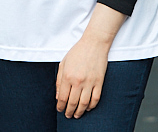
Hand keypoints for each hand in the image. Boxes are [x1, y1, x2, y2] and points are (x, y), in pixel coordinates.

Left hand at [56, 4, 125, 118]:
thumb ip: (58, 80)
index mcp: (67, 76)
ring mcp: (89, 82)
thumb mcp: (64, 62)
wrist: (94, 42)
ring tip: (76, 115)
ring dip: (79, 112)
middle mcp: (78, 81)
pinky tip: (87, 108)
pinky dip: (91, 106)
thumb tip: (58, 96)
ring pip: (83, 104)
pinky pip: (95, 99)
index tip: (60, 109)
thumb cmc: (78, 51)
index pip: (62, 98)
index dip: (60, 106)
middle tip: (68, 115)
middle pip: (72, 103)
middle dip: (69, 112)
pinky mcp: (99, 82)